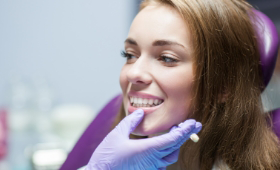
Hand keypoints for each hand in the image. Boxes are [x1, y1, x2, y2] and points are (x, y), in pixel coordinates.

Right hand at [86, 109, 201, 169]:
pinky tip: (163, 147)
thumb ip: (130, 122)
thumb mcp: (117, 135)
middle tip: (193, 124)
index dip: (184, 130)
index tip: (193, 122)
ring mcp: (150, 168)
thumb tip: (141, 113)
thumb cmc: (107, 157)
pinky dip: (166, 153)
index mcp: (147, 149)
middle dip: (185, 134)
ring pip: (170, 156)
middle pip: (175, 147)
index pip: (172, 139)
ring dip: (176, 144)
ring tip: (177, 133)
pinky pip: (162, 163)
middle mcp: (152, 160)